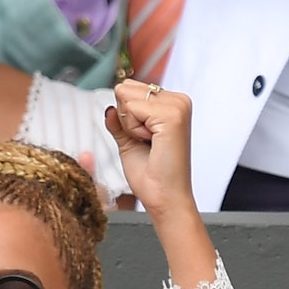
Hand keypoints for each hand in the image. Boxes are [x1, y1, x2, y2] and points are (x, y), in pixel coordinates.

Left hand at [104, 80, 195, 220]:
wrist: (165, 199)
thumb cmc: (152, 177)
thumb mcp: (129, 143)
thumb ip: (119, 123)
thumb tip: (109, 108)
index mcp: (172, 104)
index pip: (130, 89)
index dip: (127, 117)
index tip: (145, 140)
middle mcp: (178, 100)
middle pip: (126, 88)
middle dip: (127, 118)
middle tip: (146, 142)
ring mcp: (177, 106)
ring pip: (126, 96)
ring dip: (130, 124)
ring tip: (149, 143)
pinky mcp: (172, 115)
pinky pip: (131, 109)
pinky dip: (133, 129)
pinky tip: (151, 143)